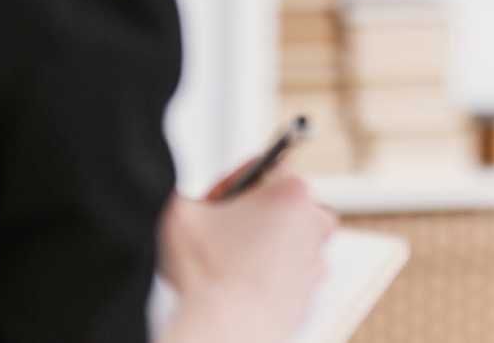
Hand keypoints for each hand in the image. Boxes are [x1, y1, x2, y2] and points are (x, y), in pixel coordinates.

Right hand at [158, 167, 336, 341]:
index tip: (220, 200)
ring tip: (226, 259)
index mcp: (291, 193)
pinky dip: (268, 275)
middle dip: (254, 212)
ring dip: (261, 244)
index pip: (266, 167)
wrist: (224, 332)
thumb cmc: (208, 276)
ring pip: (287, 239)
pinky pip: (288, 274)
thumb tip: (177, 189)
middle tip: (221, 229)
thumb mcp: (180, 211)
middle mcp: (314, 224)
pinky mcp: (310, 294)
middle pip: (282, 203)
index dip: (236, 183)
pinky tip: (237, 282)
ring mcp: (316, 261)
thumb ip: (182, 189)